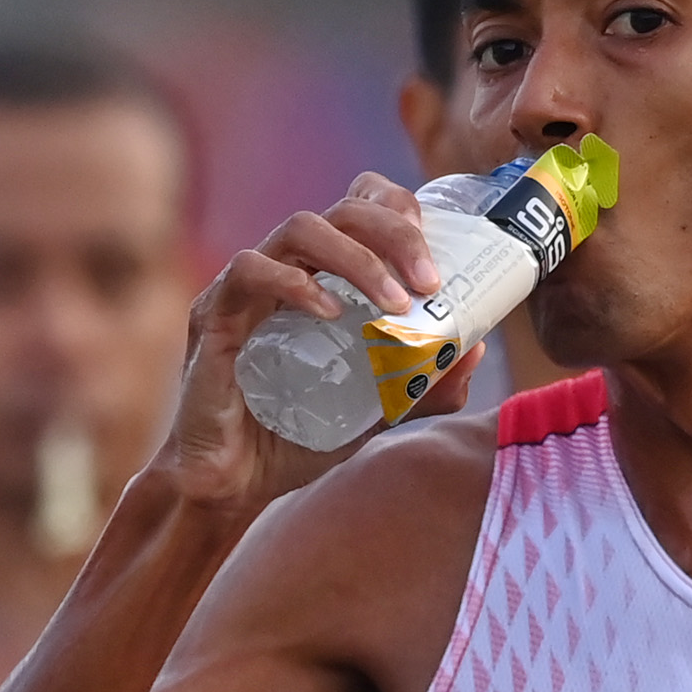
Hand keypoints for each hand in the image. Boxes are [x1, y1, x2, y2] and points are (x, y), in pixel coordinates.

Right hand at [161, 174, 476, 513]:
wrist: (231, 486)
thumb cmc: (295, 441)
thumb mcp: (376, 414)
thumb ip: (422, 386)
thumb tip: (477, 349)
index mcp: (321, 277)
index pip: (357, 205)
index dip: (397, 208)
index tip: (434, 250)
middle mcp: (285, 269)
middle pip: (340, 210)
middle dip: (393, 234)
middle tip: (429, 281)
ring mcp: (247, 288)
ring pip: (299, 228)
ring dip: (355, 257)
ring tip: (392, 302)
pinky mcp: (215, 316)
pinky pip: (249, 270)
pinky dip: (295, 283)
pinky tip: (328, 313)